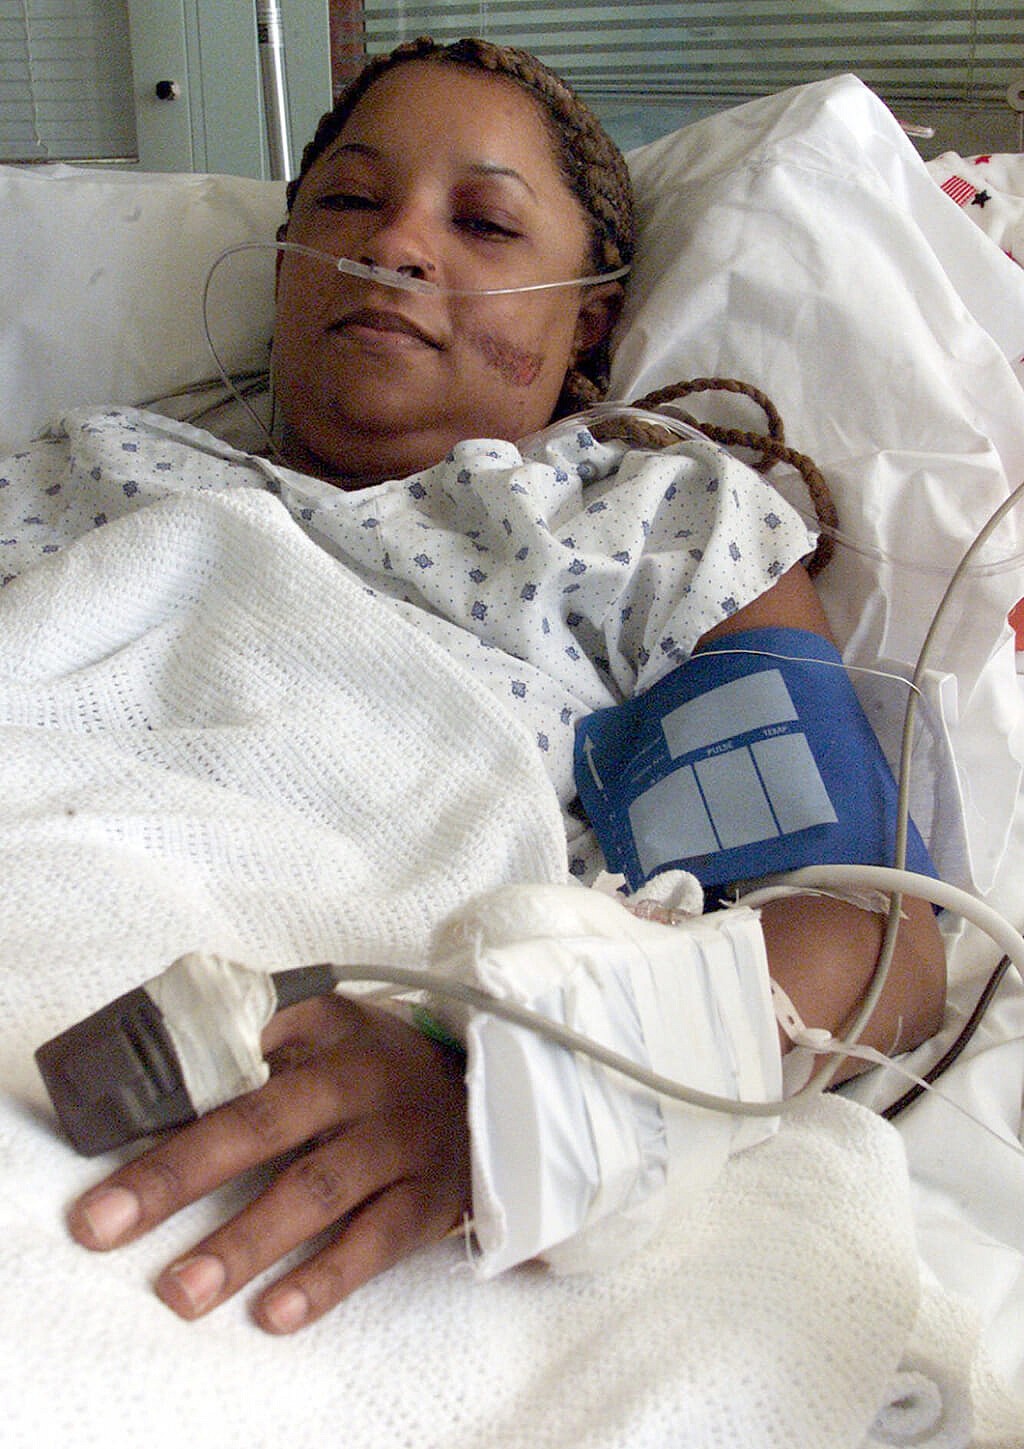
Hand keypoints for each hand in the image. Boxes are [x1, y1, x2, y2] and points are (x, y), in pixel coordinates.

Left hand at [66, 993, 470, 1332]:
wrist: (488, 1093)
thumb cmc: (375, 1069)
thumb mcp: (325, 1033)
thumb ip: (251, 1048)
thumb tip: (139, 1095)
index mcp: (323, 1025)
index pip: (236, 1042)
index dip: (170, 1082)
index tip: (100, 1129)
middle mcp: (360, 1076)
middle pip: (261, 1121)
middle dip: (177, 1174)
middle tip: (102, 1224)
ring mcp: (398, 1136)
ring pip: (315, 1189)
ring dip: (243, 1242)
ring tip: (180, 1291)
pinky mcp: (430, 1195)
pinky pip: (377, 1240)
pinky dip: (326, 1278)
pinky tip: (276, 1312)